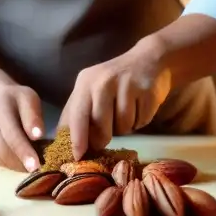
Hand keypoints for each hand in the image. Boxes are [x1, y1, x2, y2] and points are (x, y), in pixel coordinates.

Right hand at [0, 83, 45, 172]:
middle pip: (2, 147)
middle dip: (21, 162)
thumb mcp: (29, 99)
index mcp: (1, 102)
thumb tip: (38, 136)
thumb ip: (34, 116)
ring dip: (15, 163)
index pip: (11, 131)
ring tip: (27, 160)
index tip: (35, 166)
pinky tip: (12, 155)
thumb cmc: (16, 101)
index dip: (23, 149)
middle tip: (37, 168)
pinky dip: (5, 162)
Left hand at [59, 43, 171, 160]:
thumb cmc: (116, 79)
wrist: (149, 59)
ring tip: (127, 110)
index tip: (77, 156)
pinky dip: (140, 120)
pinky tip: (140, 106)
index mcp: (86, 82)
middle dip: (103, 138)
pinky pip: (141, 121)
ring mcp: (127, 86)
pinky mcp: (147, 92)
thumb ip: (79, 111)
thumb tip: (65, 140)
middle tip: (106, 137)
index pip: (77, 115)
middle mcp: (104, 82)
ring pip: (123, 127)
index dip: (77, 139)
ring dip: (125, 126)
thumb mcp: (92, 88)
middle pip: (101, 125)